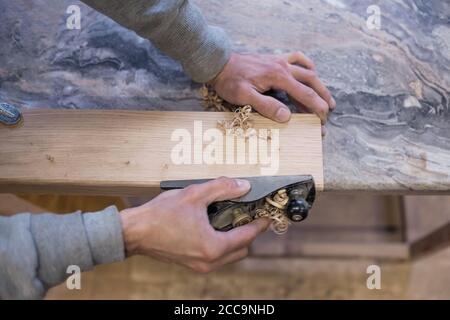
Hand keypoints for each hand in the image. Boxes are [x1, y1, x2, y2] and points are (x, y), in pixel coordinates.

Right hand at [120, 177, 270, 272]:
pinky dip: (221, 244)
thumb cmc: (161, 215)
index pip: (247, 236)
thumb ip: (222, 188)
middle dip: (249, 234)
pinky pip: (215, 257)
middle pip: (242, 250)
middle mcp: (209, 261)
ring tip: (232, 219)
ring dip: (235, 240)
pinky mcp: (190, 263)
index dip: (260, 224)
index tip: (267, 216)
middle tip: (249, 215)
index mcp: (213, 247)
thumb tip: (244, 186)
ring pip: (229, 255)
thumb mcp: (194, 195)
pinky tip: (214, 226)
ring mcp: (199, 265)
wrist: (134, 232)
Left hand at [209, 52, 335, 123]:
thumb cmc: (230, 81)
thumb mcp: (245, 97)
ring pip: (307, 71)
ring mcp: (280, 61)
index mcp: (278, 77)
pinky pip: (297, 58)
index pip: (304, 94)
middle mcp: (283, 66)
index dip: (316, 107)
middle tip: (329, 110)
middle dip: (322, 96)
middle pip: (310, 81)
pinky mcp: (275, 59)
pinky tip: (311, 70)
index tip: (323, 119)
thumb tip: (287, 116)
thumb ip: (266, 106)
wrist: (219, 63)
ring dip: (318, 83)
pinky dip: (307, 65)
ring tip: (326, 96)